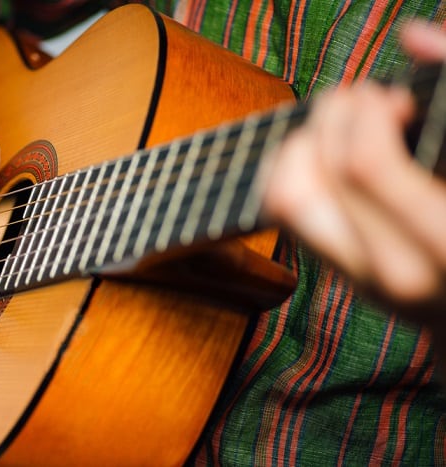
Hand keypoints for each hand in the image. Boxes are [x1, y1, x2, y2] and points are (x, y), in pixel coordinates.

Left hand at [264, 22, 445, 321]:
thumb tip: (413, 34)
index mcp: (443, 245)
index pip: (361, 165)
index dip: (362, 114)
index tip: (387, 97)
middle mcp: (389, 275)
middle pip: (304, 181)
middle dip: (326, 120)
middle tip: (363, 102)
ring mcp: (359, 282)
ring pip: (280, 199)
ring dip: (301, 143)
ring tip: (346, 127)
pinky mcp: (342, 276)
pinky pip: (284, 212)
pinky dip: (295, 166)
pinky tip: (335, 153)